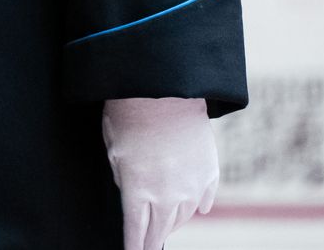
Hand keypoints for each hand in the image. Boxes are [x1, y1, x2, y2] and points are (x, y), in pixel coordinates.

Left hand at [102, 97, 216, 249]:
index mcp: (139, 192)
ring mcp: (192, 187)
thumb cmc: (130, 115)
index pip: (136, 234)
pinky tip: (196, 210)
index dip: (134, 248)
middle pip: (160, 231)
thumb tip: (132, 192)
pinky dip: (198, 207)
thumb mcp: (114, 150)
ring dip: (172, 224)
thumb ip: (123, 178)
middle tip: (147, 248)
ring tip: (165, 225)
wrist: (165, 90)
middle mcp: (168, 196)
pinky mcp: (210, 173)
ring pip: (183, 218)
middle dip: (151, 242)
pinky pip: (205, 200)